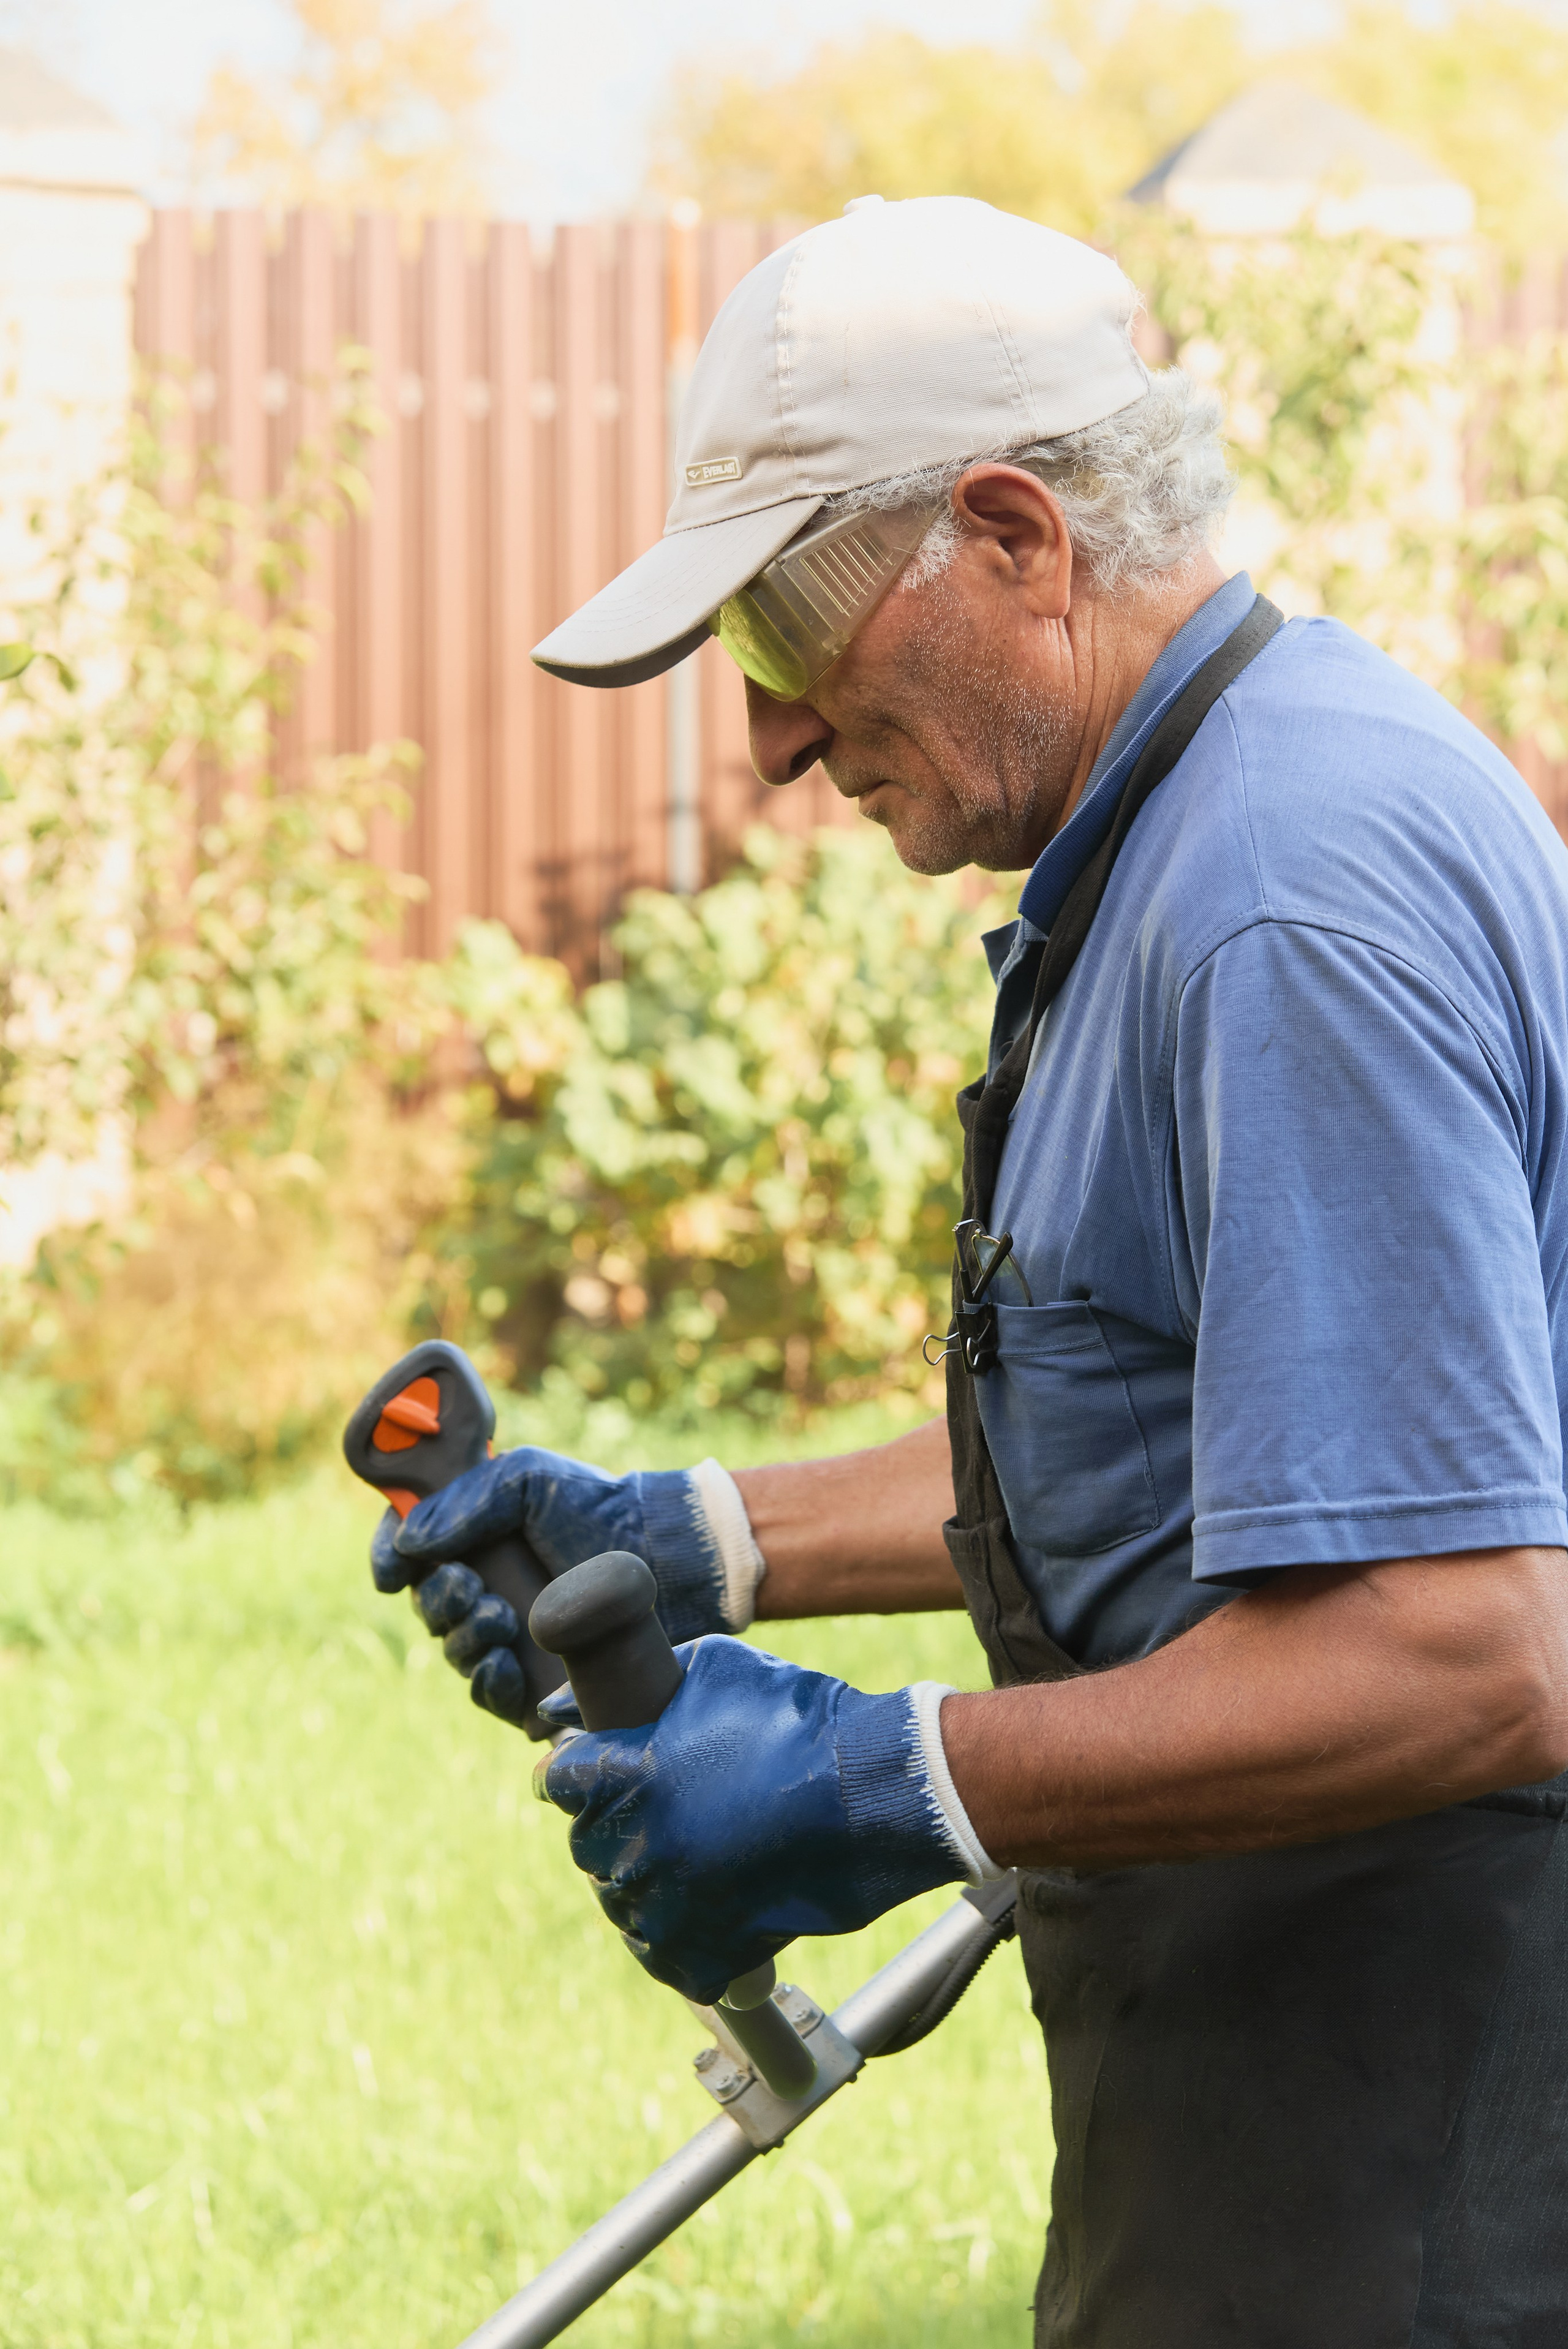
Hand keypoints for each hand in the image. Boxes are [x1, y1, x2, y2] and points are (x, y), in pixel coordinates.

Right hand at [369, 1449, 764, 1720]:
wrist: (670, 1560)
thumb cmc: (600, 1510)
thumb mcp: (531, 1480)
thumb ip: (468, 1499)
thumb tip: (410, 1540)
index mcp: (476, 1536)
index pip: (408, 1546)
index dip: (388, 1557)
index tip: (388, 1572)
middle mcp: (486, 1586)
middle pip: (426, 1605)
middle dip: (437, 1601)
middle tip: (470, 1589)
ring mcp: (510, 1637)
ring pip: (454, 1652)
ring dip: (463, 1639)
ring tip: (501, 1619)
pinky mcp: (535, 1682)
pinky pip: (489, 1695)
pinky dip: (486, 1683)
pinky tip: (503, 1667)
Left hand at [537, 1637, 988, 2003]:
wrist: (876, 1790)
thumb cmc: (800, 1719)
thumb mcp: (717, 1670)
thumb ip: (641, 1683)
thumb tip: (563, 1709)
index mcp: (628, 1775)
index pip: (556, 1782)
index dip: (573, 1773)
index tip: (591, 1771)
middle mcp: (639, 1844)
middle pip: (588, 1845)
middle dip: (612, 1825)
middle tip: (658, 1810)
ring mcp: (672, 1904)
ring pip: (622, 1905)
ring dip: (644, 1883)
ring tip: (688, 1858)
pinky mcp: (711, 1951)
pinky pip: (666, 1960)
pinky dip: (679, 1944)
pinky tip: (703, 1912)